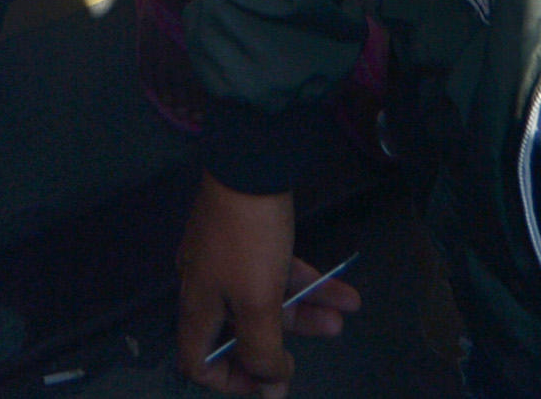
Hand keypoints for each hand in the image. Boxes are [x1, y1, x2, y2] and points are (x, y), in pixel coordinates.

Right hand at [173, 180, 357, 391]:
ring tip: (342, 314)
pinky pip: (276, 273)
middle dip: (283, 343)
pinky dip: (307, 284)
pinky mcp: (248, 238)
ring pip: (266, 300)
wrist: (250, 165)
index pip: (198, 362)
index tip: (268, 382)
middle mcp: (207, 287)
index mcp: (198, 307)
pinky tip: (341, 291)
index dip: (231, 381)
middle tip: (313, 350)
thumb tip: (272, 388)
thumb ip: (263, 350)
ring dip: (305, 311)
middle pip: (241, 332)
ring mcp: (228, 261)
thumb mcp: (257, 302)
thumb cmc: (248, 239)